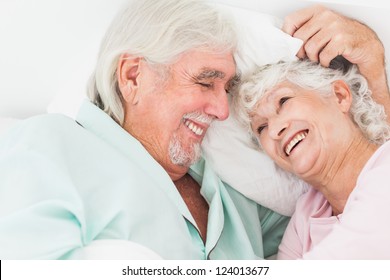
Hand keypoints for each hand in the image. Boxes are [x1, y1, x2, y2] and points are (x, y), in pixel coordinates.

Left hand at [283, 5, 389, 120]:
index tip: (291, 46)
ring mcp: (335, 27)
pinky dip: (324, 62)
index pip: (291, 21)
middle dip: (300, 52)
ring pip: (310, 48)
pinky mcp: (342, 40)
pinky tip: (328, 61)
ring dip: (313, 58)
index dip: (287, 36)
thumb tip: (285, 44)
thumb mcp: (320, 28)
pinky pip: (323, 56)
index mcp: (317, 11)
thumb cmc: (339, 38)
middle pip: (299, 38)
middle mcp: (325, 16)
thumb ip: (304, 31)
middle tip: (307, 56)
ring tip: (319, 58)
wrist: (365, 44)